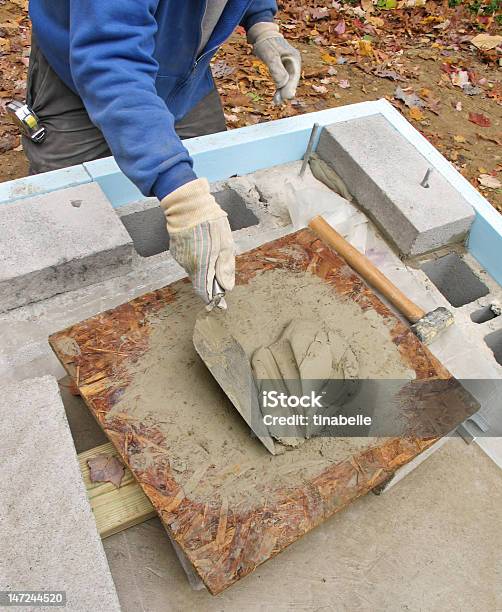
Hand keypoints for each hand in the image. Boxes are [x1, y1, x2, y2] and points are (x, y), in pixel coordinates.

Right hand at [160, 178, 234, 305]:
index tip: (221, 306)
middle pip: (200, 282)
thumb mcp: (225, 244)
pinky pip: (189, 260)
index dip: (213, 300)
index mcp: (202, 266)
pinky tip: (204, 247)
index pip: (205, 291)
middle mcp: (188, 265)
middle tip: (221, 281)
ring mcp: (180, 257)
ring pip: (195, 271)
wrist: (187, 204)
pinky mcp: (176, 250)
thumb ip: (225, 267)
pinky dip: (197, 259)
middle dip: (211, 284)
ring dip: (204, 269)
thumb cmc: (210, 222)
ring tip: (214, 256)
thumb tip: (227, 287)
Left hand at [248, 22, 300, 103]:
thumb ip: (277, 69)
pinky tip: (276, 96)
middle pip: (292, 80)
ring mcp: (288, 66)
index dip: (290, 87)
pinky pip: (282, 80)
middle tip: (278, 102)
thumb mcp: (270, 55)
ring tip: (276, 102)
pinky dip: (279, 88)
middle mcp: (293, 63)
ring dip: (282, 92)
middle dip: (286, 91)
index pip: (294, 76)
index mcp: (294, 58)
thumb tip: (282, 84)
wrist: (262, 34)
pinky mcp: (282, 68)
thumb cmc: (266, 42)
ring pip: (287, 82)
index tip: (286, 97)